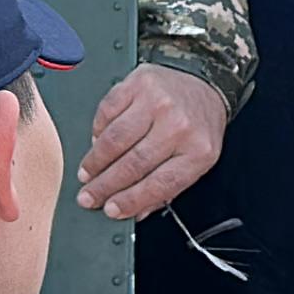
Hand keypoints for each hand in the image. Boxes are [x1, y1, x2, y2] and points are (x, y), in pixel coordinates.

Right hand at [77, 64, 228, 220]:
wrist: (205, 83)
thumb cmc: (198, 125)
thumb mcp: (195, 161)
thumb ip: (165, 188)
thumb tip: (133, 211)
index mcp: (198, 152)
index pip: (159, 184)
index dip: (130, 200)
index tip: (110, 210)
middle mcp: (179, 125)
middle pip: (132, 164)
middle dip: (104, 186)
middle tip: (89, 196)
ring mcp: (158, 102)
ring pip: (115, 140)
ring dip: (95, 162)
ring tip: (87, 174)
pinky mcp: (138, 84)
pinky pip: (107, 113)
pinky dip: (97, 132)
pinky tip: (97, 143)